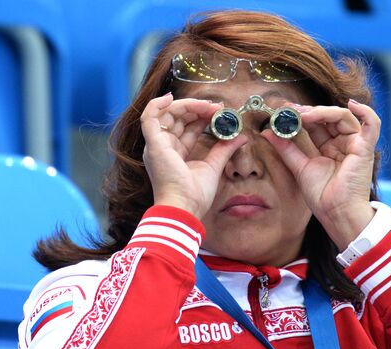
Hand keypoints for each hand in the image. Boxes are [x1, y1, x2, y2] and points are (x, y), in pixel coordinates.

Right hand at [140, 93, 245, 217]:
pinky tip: (171, 97)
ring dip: (186, 105)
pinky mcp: (153, 144)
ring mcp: (156, 145)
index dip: (202, 116)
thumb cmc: (195, 194)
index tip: (219, 111)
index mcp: (175, 153)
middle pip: (177, 118)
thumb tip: (241, 137)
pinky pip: (149, 117)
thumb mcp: (213, 166)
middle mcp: (163, 147)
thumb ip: (224, 149)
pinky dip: (157, 104)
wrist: (185, 208)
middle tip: (217, 107)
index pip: (187, 128)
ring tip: (206, 105)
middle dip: (197, 109)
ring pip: (166, 114)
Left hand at [263, 99, 379, 248]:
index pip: (317, 124)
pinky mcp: (365, 148)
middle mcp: (343, 144)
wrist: (335, 213)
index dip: (302, 116)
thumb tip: (267, 132)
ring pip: (343, 117)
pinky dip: (365, 111)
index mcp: (329, 148)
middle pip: (329, 118)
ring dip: (324, 112)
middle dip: (310, 111)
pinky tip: (351, 104)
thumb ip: (285, 148)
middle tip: (292, 111)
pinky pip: (372, 124)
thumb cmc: (322, 196)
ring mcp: (355, 145)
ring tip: (306, 115)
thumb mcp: (299, 167)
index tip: (284, 112)